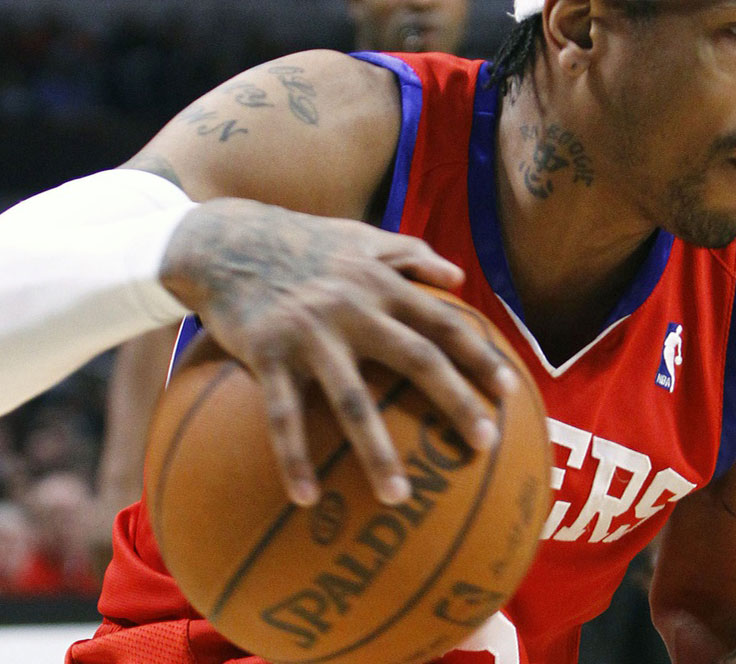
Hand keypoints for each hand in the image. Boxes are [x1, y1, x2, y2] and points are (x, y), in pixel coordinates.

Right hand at [158, 198, 516, 506]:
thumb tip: (458, 278)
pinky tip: (307, 499)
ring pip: (353, 400)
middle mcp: (353, 307)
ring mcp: (310, 333)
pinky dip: (294, 459)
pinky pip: (283, 416)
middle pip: (417, 360)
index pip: (443, 322)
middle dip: (455, 402)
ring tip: (400, 499)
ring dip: (378, 453)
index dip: (479, 357)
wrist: (226, 242)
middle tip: (485, 444)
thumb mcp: (360, 237)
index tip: (510, 392)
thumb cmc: (302, 242)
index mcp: (380, 283)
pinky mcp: (268, 353)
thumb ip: (410, 253)